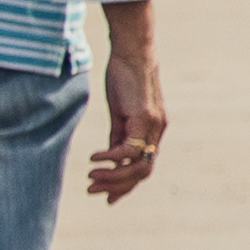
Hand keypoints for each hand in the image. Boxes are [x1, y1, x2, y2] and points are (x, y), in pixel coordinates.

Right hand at [88, 34, 168, 203]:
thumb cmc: (125, 78)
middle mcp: (158, 132)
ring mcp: (153, 126)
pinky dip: (110, 158)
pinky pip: (128, 149)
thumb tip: (110, 157)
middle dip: (117, 187)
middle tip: (93, 190)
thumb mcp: (120, 111)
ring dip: (113, 177)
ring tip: (91, 177)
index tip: (107, 198)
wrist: (133, 51)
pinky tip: (93, 158)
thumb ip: (118, 134)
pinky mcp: (143, 118)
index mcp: (154, 131)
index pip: (143, 167)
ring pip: (137, 165)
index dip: (126, 185)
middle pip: (142, 172)